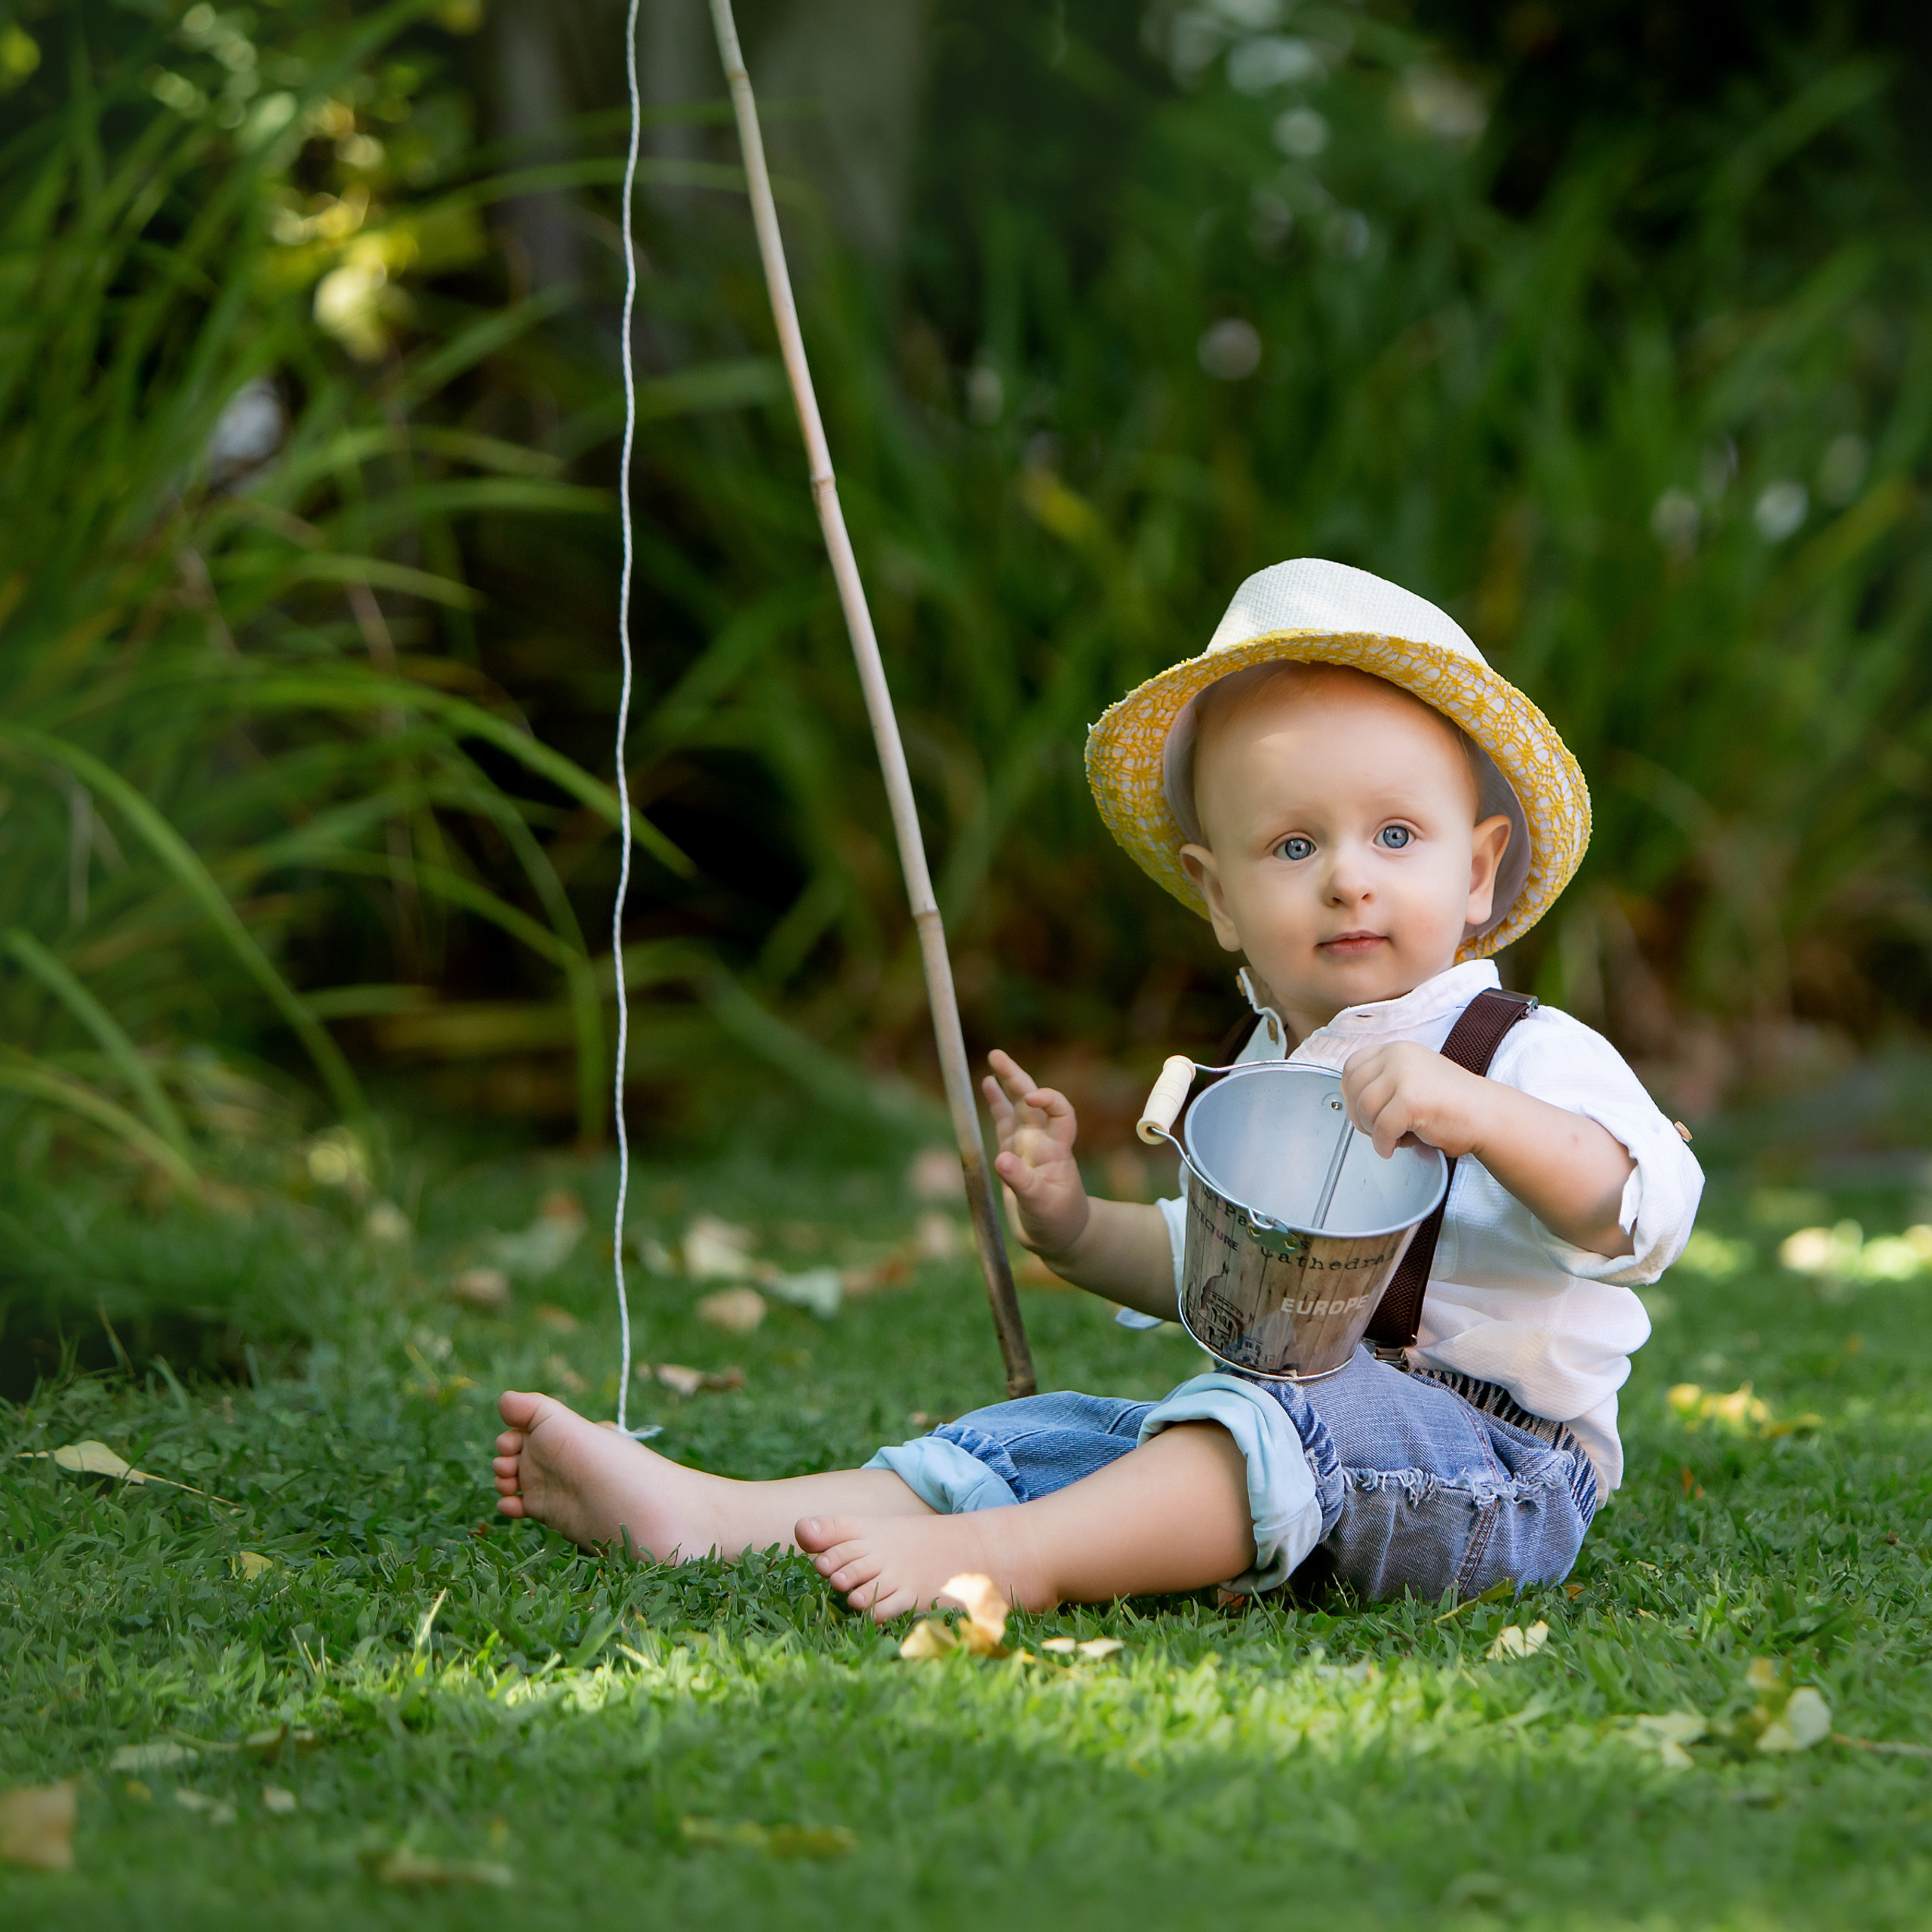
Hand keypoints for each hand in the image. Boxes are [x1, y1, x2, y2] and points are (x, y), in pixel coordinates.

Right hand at [982, 1048, 1089, 1258]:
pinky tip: (987, 1085)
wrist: (1058, 1235)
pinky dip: (996, 1103)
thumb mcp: (1041, 1205)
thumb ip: (1021, 1182)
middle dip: (1017, 1078)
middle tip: (997, 1055)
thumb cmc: (1057, 1221)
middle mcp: (1042, 1142)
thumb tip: (1001, 1159)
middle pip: (1031, 1101)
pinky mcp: (1012, 1153)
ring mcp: (1027, 1145)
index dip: (1049, 1100)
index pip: (1061, 1114)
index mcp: (1056, 1150)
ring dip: (1007, 1084)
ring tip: (995, 1059)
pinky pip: (1003, 1122)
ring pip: (1017, 1107)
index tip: (1031, 1099)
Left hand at [1340, 1041, 1492, 1159]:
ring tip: (1392, 1137)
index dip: (1351, 1093)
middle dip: (1360, 1115)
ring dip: (1372, 1130)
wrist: (1488, 1115)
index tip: (1361, 1111)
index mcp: (1397, 1049)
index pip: (1352, 1066)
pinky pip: (1381, 1128)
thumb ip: (1384, 1084)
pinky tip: (1395, 1146)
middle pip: (1354, 1088)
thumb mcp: (1413, 1080)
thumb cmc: (1453, 1105)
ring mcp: (1404, 1075)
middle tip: (1377, 1130)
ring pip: (1364, 1108)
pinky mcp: (1410, 1099)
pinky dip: (1384, 1143)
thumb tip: (1352, 1104)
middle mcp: (1398, 1056)